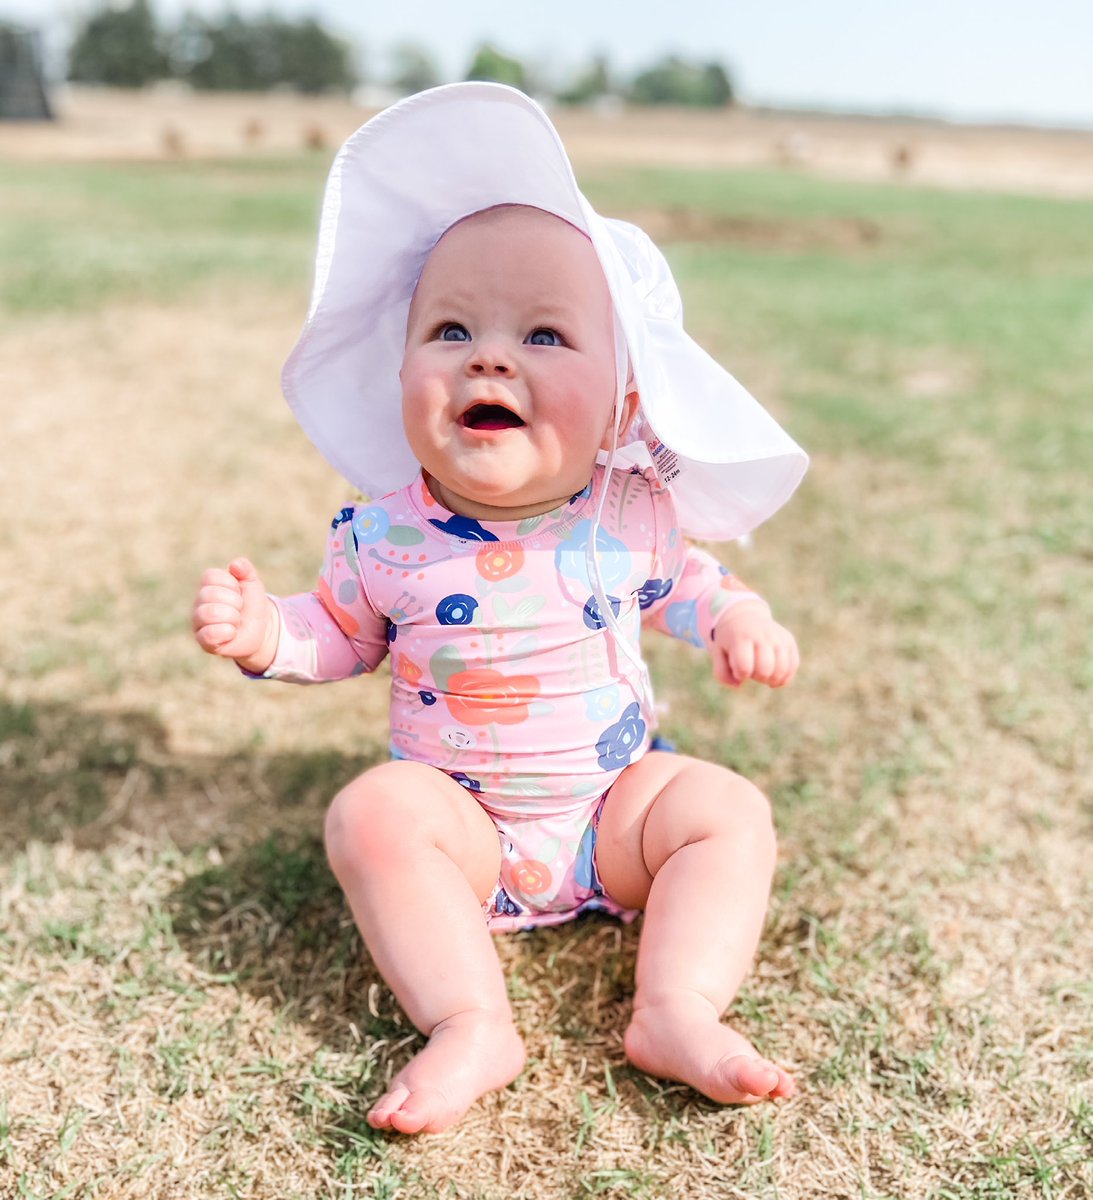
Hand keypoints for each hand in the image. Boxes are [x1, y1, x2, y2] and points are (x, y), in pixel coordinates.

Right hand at [191, 557, 277, 672]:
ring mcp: (198, 621)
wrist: (261, 630)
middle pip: (211, 594)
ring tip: (236, 621)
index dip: (231, 584)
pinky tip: (232, 633)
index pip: (211, 576)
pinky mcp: (203, 640)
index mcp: (208, 585)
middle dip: (235, 602)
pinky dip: (227, 632)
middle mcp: (199, 602)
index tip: (238, 592)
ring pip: (209, 613)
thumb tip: (235, 565)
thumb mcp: (253, 584)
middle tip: (239, 609)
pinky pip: (208, 634)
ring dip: (232, 617)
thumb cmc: (252, 605)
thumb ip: (245, 570)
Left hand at [712, 601, 798, 688]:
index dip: (741, 675)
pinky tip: (775, 677)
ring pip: (782, 669)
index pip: (744, 667)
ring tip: (764, 675)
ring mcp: (778, 637)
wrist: (743, 617)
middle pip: (765, 670)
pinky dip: (785, 677)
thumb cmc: (729, 641)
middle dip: (758, 678)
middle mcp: (762, 635)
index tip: (737, 670)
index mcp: (741, 638)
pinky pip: (793, 664)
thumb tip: (740, 684)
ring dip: (772, 679)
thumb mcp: (718, 654)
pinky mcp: (789, 640)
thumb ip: (723, 674)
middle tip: (752, 671)